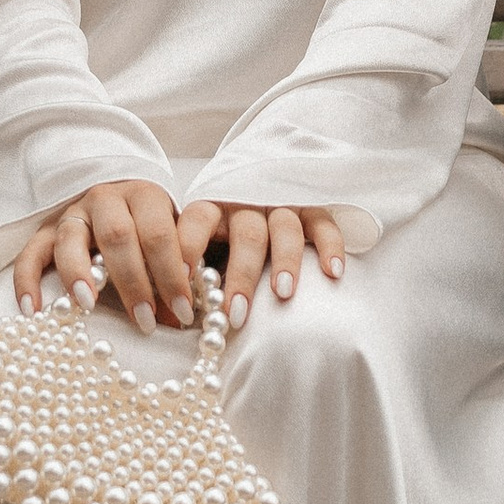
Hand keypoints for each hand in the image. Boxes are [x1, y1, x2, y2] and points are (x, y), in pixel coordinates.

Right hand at [12, 180, 197, 330]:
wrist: (118, 192)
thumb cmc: (150, 226)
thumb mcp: (170, 235)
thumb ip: (175, 270)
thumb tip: (178, 319)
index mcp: (144, 196)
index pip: (159, 233)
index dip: (172, 273)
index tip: (183, 309)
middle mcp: (106, 199)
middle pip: (117, 236)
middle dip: (133, 282)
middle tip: (145, 320)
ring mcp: (73, 213)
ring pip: (71, 239)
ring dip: (79, 274)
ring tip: (88, 305)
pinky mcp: (46, 230)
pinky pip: (31, 253)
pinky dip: (27, 281)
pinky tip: (33, 310)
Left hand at [183, 197, 349, 329]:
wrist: (256, 188)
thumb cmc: (222, 236)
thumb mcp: (202, 243)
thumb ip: (191, 272)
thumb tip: (171, 315)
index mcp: (212, 207)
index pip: (196, 221)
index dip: (189, 247)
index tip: (184, 280)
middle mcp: (246, 203)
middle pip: (246, 235)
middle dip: (241, 275)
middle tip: (237, 313)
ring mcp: (280, 203)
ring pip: (284, 229)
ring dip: (285, 261)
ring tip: (283, 293)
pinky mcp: (311, 208)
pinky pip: (323, 224)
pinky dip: (330, 246)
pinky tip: (332, 273)